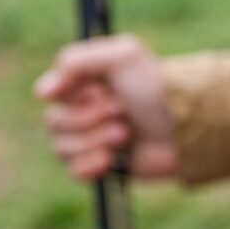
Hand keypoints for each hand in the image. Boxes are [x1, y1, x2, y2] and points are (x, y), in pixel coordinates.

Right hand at [34, 34, 177, 180]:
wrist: (188, 128)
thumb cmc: (158, 87)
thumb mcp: (123, 56)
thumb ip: (77, 60)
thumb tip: (41, 91)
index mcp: (85, 83)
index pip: (49, 91)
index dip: (66, 94)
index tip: (93, 91)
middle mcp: (82, 111)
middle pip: (53, 122)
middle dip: (87, 119)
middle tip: (121, 112)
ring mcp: (89, 140)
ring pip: (61, 148)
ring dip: (94, 141)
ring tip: (124, 135)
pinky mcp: (98, 167)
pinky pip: (74, 171)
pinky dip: (91, 165)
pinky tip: (112, 159)